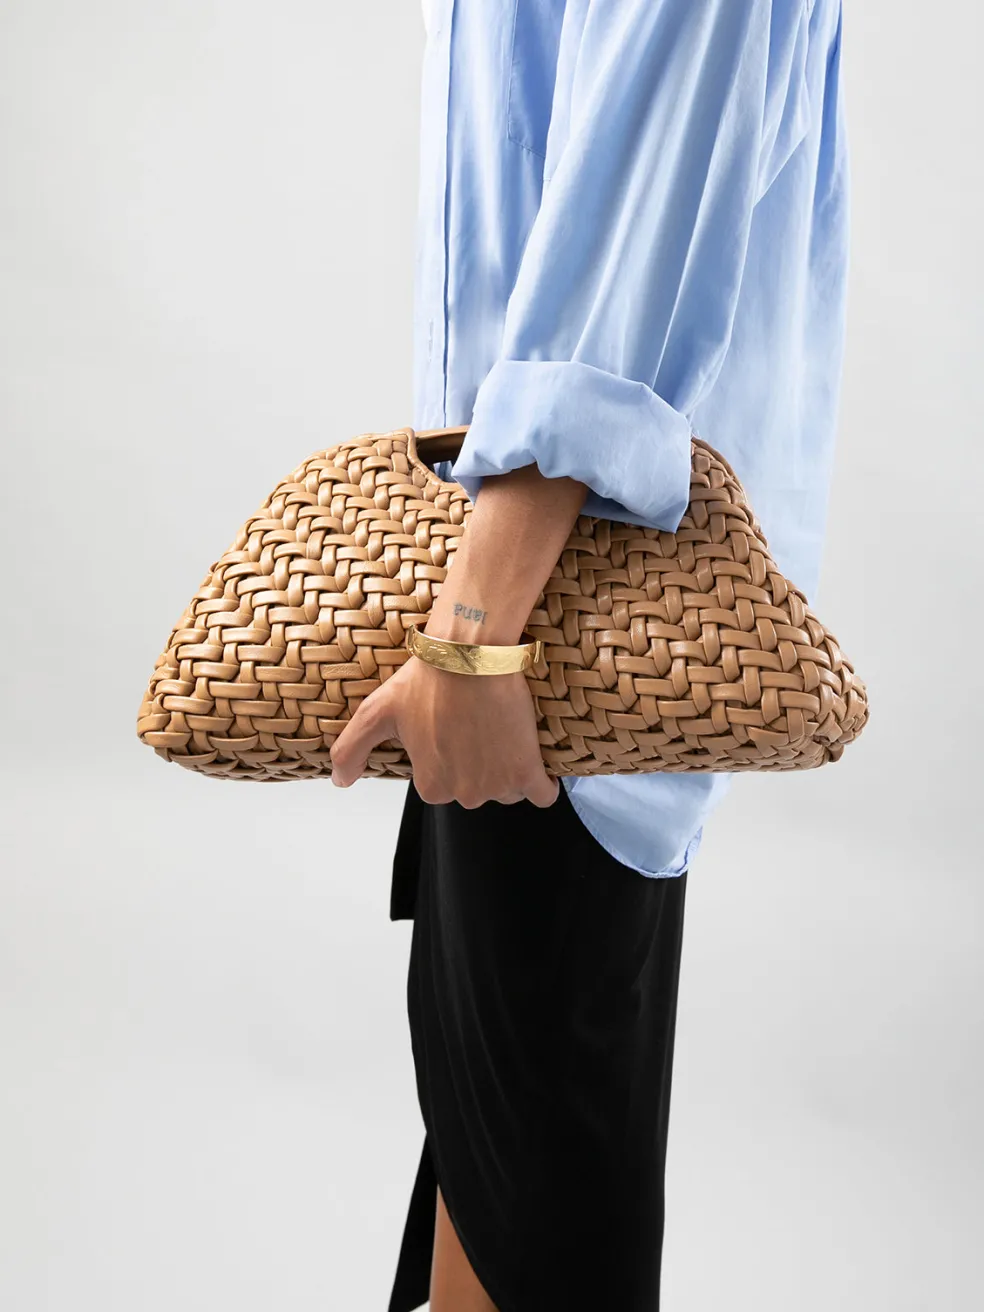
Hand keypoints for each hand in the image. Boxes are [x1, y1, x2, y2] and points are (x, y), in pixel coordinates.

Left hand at [328, 650, 558, 807]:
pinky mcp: (528, 772)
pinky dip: (541, 783)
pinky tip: (531, 759)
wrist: (471, 655)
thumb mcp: (377, 712)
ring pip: (509, 791)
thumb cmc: (425, 679)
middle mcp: (463, 794)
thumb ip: (351, 749)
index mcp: (430, 786)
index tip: (455, 730)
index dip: (451, 757)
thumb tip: (341, 782)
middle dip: (480, 766)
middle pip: (479, 790)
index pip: (446, 784)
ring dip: (508, 771)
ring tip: (501, 733)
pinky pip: (543, 794)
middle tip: (478, 727)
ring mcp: (498, 786)